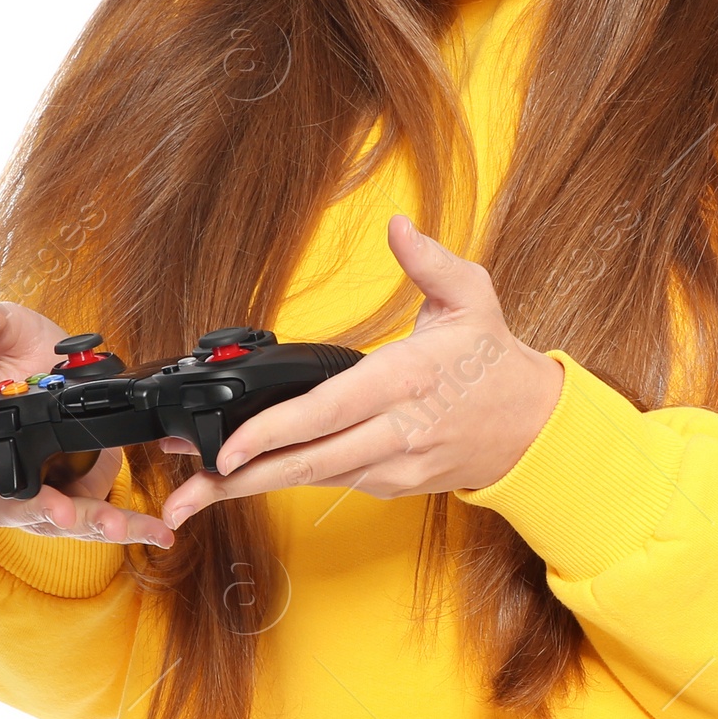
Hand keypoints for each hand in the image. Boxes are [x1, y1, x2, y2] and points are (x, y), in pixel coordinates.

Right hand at [0, 301, 174, 548]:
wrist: (59, 374)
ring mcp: (29, 489)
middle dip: (34, 510)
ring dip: (87, 524)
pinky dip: (124, 525)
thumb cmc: (22, 356)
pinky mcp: (68, 499)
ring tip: (120, 526)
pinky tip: (156, 530)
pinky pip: (90, 520)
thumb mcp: (12, 328)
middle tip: (61, 512)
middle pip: (0, 500)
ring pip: (51, 519)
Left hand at [160, 216, 564, 528]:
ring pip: (312, 480)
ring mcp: (395, 465)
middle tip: (184, 492)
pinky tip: (247, 477)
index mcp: (408, 380)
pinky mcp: (392, 485)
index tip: (226, 449)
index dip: (272, 434)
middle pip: (307, 463)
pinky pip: (331, 481)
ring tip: (195, 491)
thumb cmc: (495, 360)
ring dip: (252, 486)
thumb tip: (396, 226)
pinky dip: (288, 478)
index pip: (328, 412)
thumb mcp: (472, 296)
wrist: (533, 428)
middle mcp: (398, 431)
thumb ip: (429, 260)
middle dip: (238, 481)